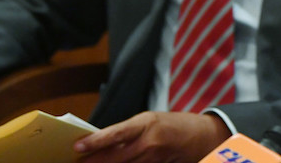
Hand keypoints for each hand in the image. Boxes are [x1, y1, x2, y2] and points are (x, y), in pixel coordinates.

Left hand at [74, 111, 229, 162]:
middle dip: (92, 162)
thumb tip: (100, 145)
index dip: (95, 141)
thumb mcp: (150, 122)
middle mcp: (150, 142)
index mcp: (146, 123)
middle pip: (114, 158)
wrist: (203, 136)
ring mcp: (155, 159)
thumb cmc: (173, 126)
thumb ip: (128, 134)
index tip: (76, 146)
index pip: (116, 133)